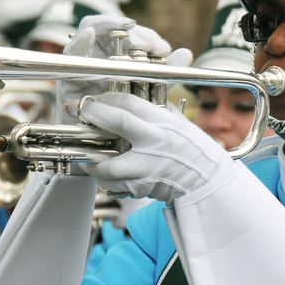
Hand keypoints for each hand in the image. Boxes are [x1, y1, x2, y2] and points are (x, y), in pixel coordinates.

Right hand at [57, 12, 191, 121]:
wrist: (105, 148)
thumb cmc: (125, 118)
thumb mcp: (150, 95)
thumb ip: (166, 74)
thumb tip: (187, 52)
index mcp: (118, 53)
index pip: (131, 33)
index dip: (148, 36)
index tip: (164, 50)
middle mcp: (99, 54)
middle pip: (110, 27)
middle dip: (131, 31)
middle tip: (148, 47)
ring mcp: (82, 63)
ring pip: (89, 29)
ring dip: (108, 27)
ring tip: (126, 29)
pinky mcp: (67, 76)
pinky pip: (70, 54)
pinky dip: (78, 41)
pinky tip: (88, 34)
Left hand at [75, 92, 233, 203]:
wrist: (207, 182)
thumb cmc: (193, 149)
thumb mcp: (177, 122)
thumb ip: (154, 110)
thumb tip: (129, 96)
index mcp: (164, 123)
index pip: (129, 103)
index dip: (106, 99)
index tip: (94, 100)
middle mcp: (155, 143)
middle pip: (116, 124)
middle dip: (91, 115)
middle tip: (76, 112)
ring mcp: (147, 168)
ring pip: (106, 164)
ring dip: (91, 159)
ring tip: (86, 154)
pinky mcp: (142, 188)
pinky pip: (113, 184)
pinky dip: (105, 179)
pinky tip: (104, 173)